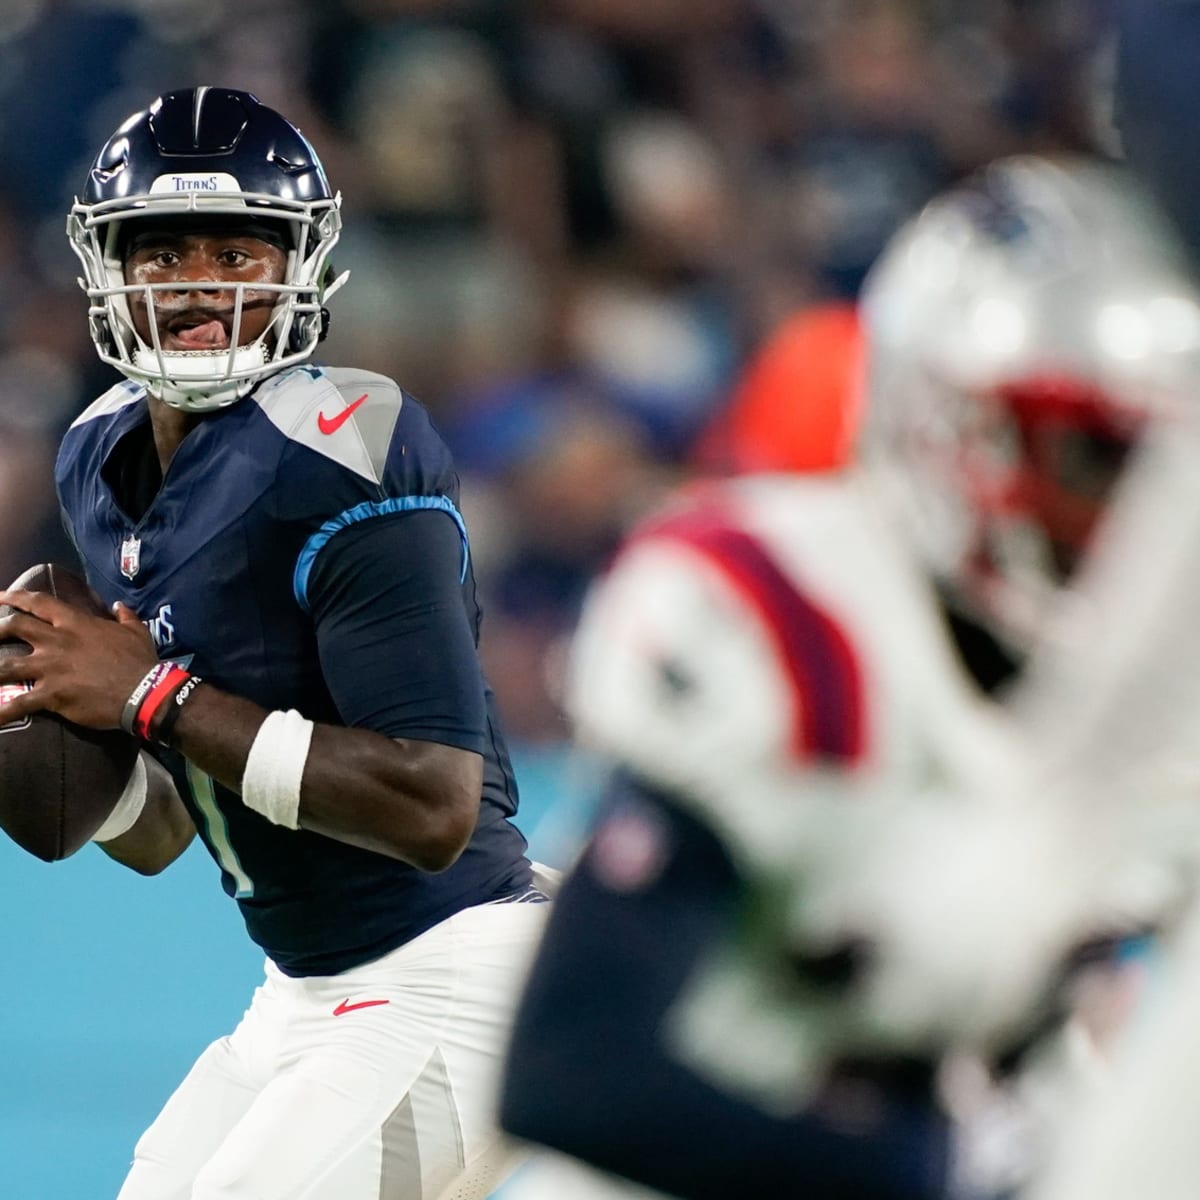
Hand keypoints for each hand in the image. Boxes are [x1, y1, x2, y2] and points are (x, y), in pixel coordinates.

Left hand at [0, 591, 157, 728]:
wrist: (143, 692)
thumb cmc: (140, 661)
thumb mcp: (137, 631)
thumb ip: (125, 616)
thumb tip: (118, 606)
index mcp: (76, 623)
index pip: (39, 603)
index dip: (15, 597)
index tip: (0, 596)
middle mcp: (57, 642)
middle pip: (14, 626)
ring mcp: (50, 669)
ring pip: (6, 666)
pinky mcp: (51, 695)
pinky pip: (18, 704)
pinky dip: (3, 711)